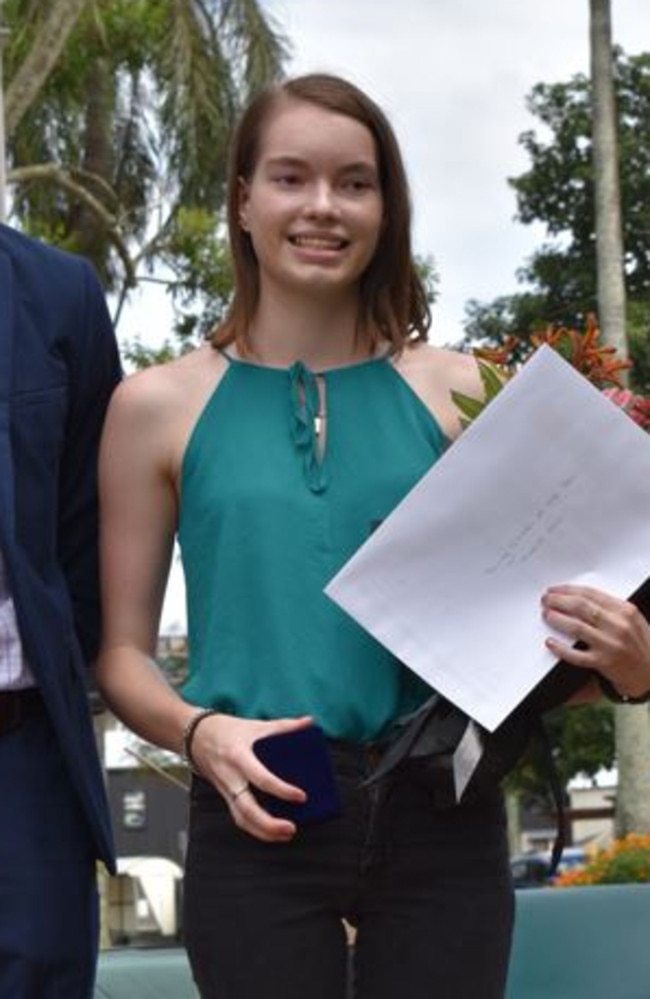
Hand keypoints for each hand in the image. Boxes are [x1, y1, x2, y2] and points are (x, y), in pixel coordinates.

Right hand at [189, 713, 313, 841]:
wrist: (197, 737)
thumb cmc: (226, 731)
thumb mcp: (256, 726)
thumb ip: (284, 726)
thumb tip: (308, 723)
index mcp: (239, 757)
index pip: (261, 778)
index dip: (282, 790)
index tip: (301, 796)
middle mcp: (231, 777)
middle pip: (247, 808)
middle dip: (269, 824)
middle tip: (291, 828)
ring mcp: (226, 790)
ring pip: (241, 818)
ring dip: (263, 831)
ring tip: (285, 834)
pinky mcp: (226, 797)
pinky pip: (238, 817)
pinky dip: (255, 828)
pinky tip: (271, 832)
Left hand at [542, 584, 649, 698]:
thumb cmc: (640, 644)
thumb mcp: (632, 620)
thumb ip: (611, 608)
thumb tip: (578, 597)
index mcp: (625, 611)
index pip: (590, 594)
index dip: (568, 590)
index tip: (555, 590)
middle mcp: (618, 626)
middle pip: (581, 607)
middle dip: (559, 601)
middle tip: (546, 600)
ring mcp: (610, 645)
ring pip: (576, 627)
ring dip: (557, 619)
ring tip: (547, 615)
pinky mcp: (604, 663)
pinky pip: (576, 655)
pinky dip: (561, 648)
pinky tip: (551, 642)